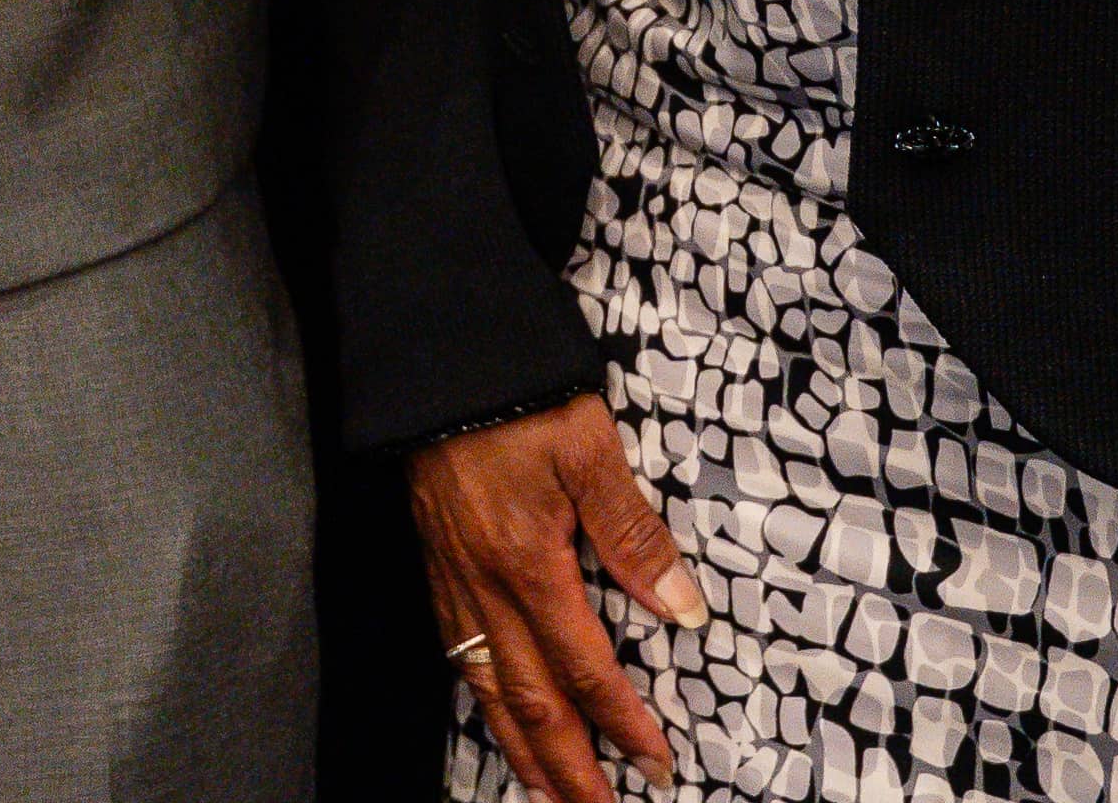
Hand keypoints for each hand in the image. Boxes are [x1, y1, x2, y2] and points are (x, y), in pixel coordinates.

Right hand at [410, 394, 695, 800]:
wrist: (435, 358)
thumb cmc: (517, 393)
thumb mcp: (589, 447)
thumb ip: (633, 531)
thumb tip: (682, 608)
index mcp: (529, 564)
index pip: (584, 668)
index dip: (620, 723)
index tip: (655, 763)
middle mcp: (485, 587)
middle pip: (530, 701)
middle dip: (568, 767)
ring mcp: (453, 580)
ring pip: (487, 688)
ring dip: (521, 748)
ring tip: (546, 792)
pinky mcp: (434, 563)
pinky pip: (456, 654)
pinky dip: (481, 700)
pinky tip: (495, 712)